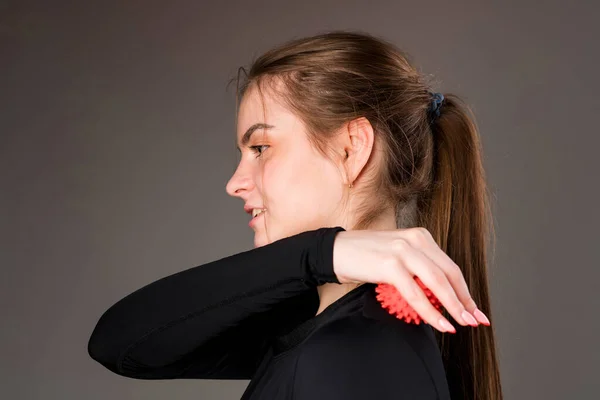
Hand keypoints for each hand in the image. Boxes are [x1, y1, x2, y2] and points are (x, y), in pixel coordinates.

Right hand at [332, 227, 489, 332]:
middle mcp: (415, 239)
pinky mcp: (390, 264)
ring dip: (452, 307)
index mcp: (420, 237)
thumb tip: (440, 299)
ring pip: (437, 283)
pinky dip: (430, 311)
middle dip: (465, 301)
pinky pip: (416, 293)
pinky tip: (440, 324)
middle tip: (476, 321)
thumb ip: (418, 270)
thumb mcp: (397, 258)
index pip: (450, 267)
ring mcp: (403, 251)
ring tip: (462, 325)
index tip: (475, 310)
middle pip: (449, 274)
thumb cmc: (365, 257)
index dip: (465, 291)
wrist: (335, 251)